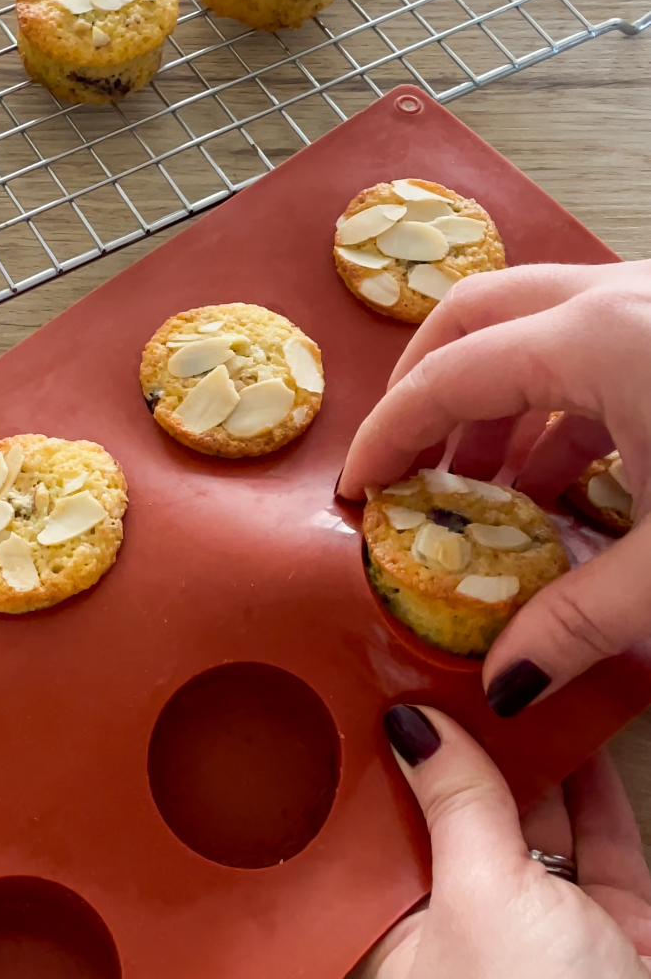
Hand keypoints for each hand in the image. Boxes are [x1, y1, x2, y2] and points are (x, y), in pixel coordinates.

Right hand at [338, 262, 650, 711]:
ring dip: (496, 403)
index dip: (387, 436)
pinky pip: (594, 345)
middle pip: (473, 314)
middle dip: (425, 391)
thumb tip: (505, 682)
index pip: (445, 376)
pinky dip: (560, 406)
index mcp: (601, 339)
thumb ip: (575, 622)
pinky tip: (568, 488)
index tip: (357, 491)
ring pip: (535, 326)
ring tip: (485, 496)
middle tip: (406, 470)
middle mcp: (621, 296)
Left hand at [358, 705, 650, 978]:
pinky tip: (574, 730)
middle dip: (462, 749)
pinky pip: (592, 839)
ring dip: (528, 758)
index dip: (386, 761)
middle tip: (455, 669)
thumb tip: (414, 728)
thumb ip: (454, 804)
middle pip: (455, 817)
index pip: (379, 829)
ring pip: (527, 821)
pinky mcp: (605, 927)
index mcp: (393, 937)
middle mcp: (459, 931)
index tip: (387, 689)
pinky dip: (588, 786)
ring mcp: (537, 929)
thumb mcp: (478, 899)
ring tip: (510, 683)